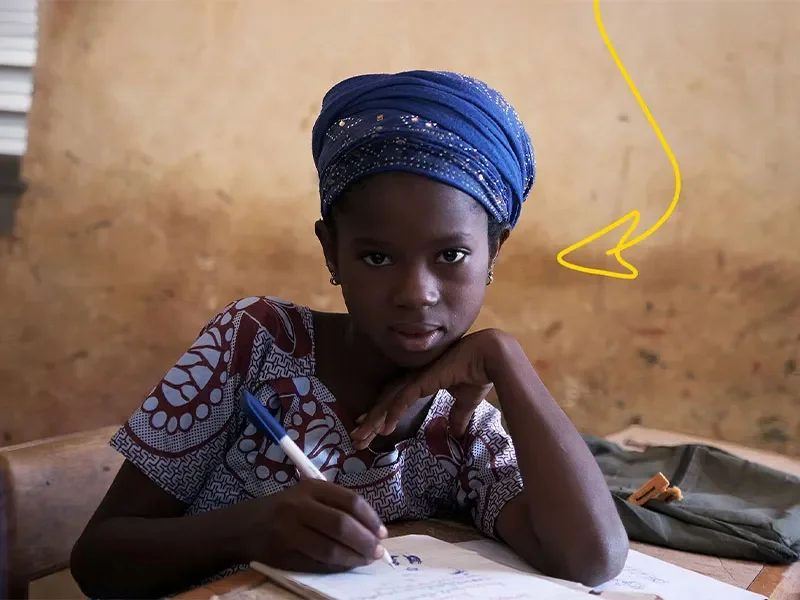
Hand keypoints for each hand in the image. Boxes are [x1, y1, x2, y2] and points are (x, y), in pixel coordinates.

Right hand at [245, 479, 386, 571]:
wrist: (242, 526)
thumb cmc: (283, 510)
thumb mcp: (306, 496)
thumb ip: (335, 506)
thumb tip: (372, 529)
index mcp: (310, 487)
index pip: (350, 501)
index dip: (371, 518)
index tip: (382, 532)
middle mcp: (298, 506)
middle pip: (342, 525)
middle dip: (365, 541)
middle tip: (378, 551)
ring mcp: (288, 531)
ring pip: (329, 548)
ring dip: (353, 557)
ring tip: (365, 560)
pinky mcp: (281, 554)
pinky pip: (315, 563)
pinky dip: (335, 566)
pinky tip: (345, 565)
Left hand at [350, 329, 513, 449]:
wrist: (491, 356)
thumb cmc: (479, 374)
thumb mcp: (466, 402)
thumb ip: (458, 415)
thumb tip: (456, 432)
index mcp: (423, 381)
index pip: (396, 399)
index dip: (382, 413)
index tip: (370, 428)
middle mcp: (415, 379)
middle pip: (386, 402)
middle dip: (371, 421)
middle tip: (357, 438)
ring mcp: (418, 378)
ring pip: (389, 402)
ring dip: (374, 421)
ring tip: (360, 437)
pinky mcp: (425, 379)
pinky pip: (404, 399)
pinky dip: (392, 413)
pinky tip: (384, 427)